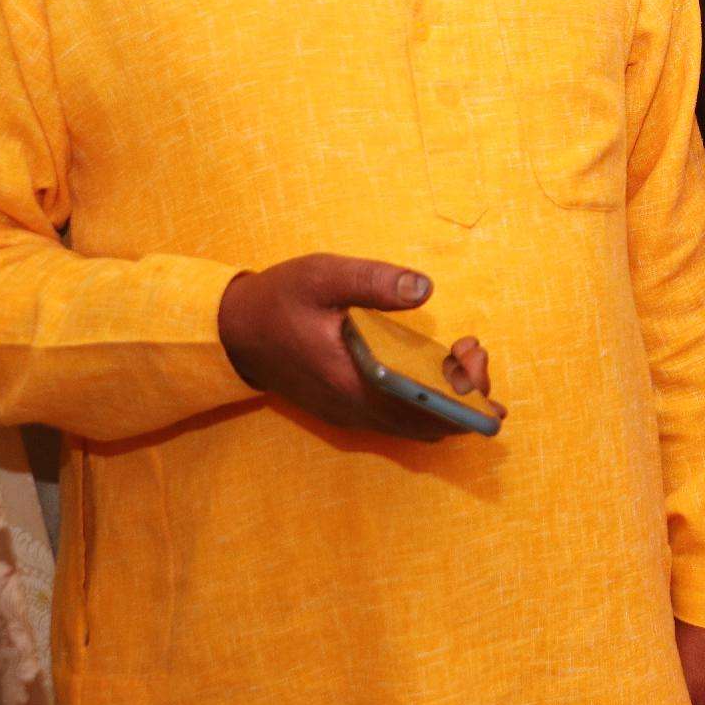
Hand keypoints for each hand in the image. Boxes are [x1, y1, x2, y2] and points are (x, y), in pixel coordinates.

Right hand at [216, 255, 498, 440]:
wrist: (232, 332)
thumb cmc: (278, 301)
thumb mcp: (323, 276)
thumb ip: (374, 281)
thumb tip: (424, 288)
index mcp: (355, 385)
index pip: (429, 414)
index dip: (466, 395)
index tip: (472, 352)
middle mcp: (357, 411)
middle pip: (434, 427)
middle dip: (468, 395)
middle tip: (470, 351)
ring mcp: (353, 415)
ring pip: (419, 427)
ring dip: (449, 400)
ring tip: (457, 356)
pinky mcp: (348, 409)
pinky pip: (401, 420)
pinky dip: (427, 402)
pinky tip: (436, 369)